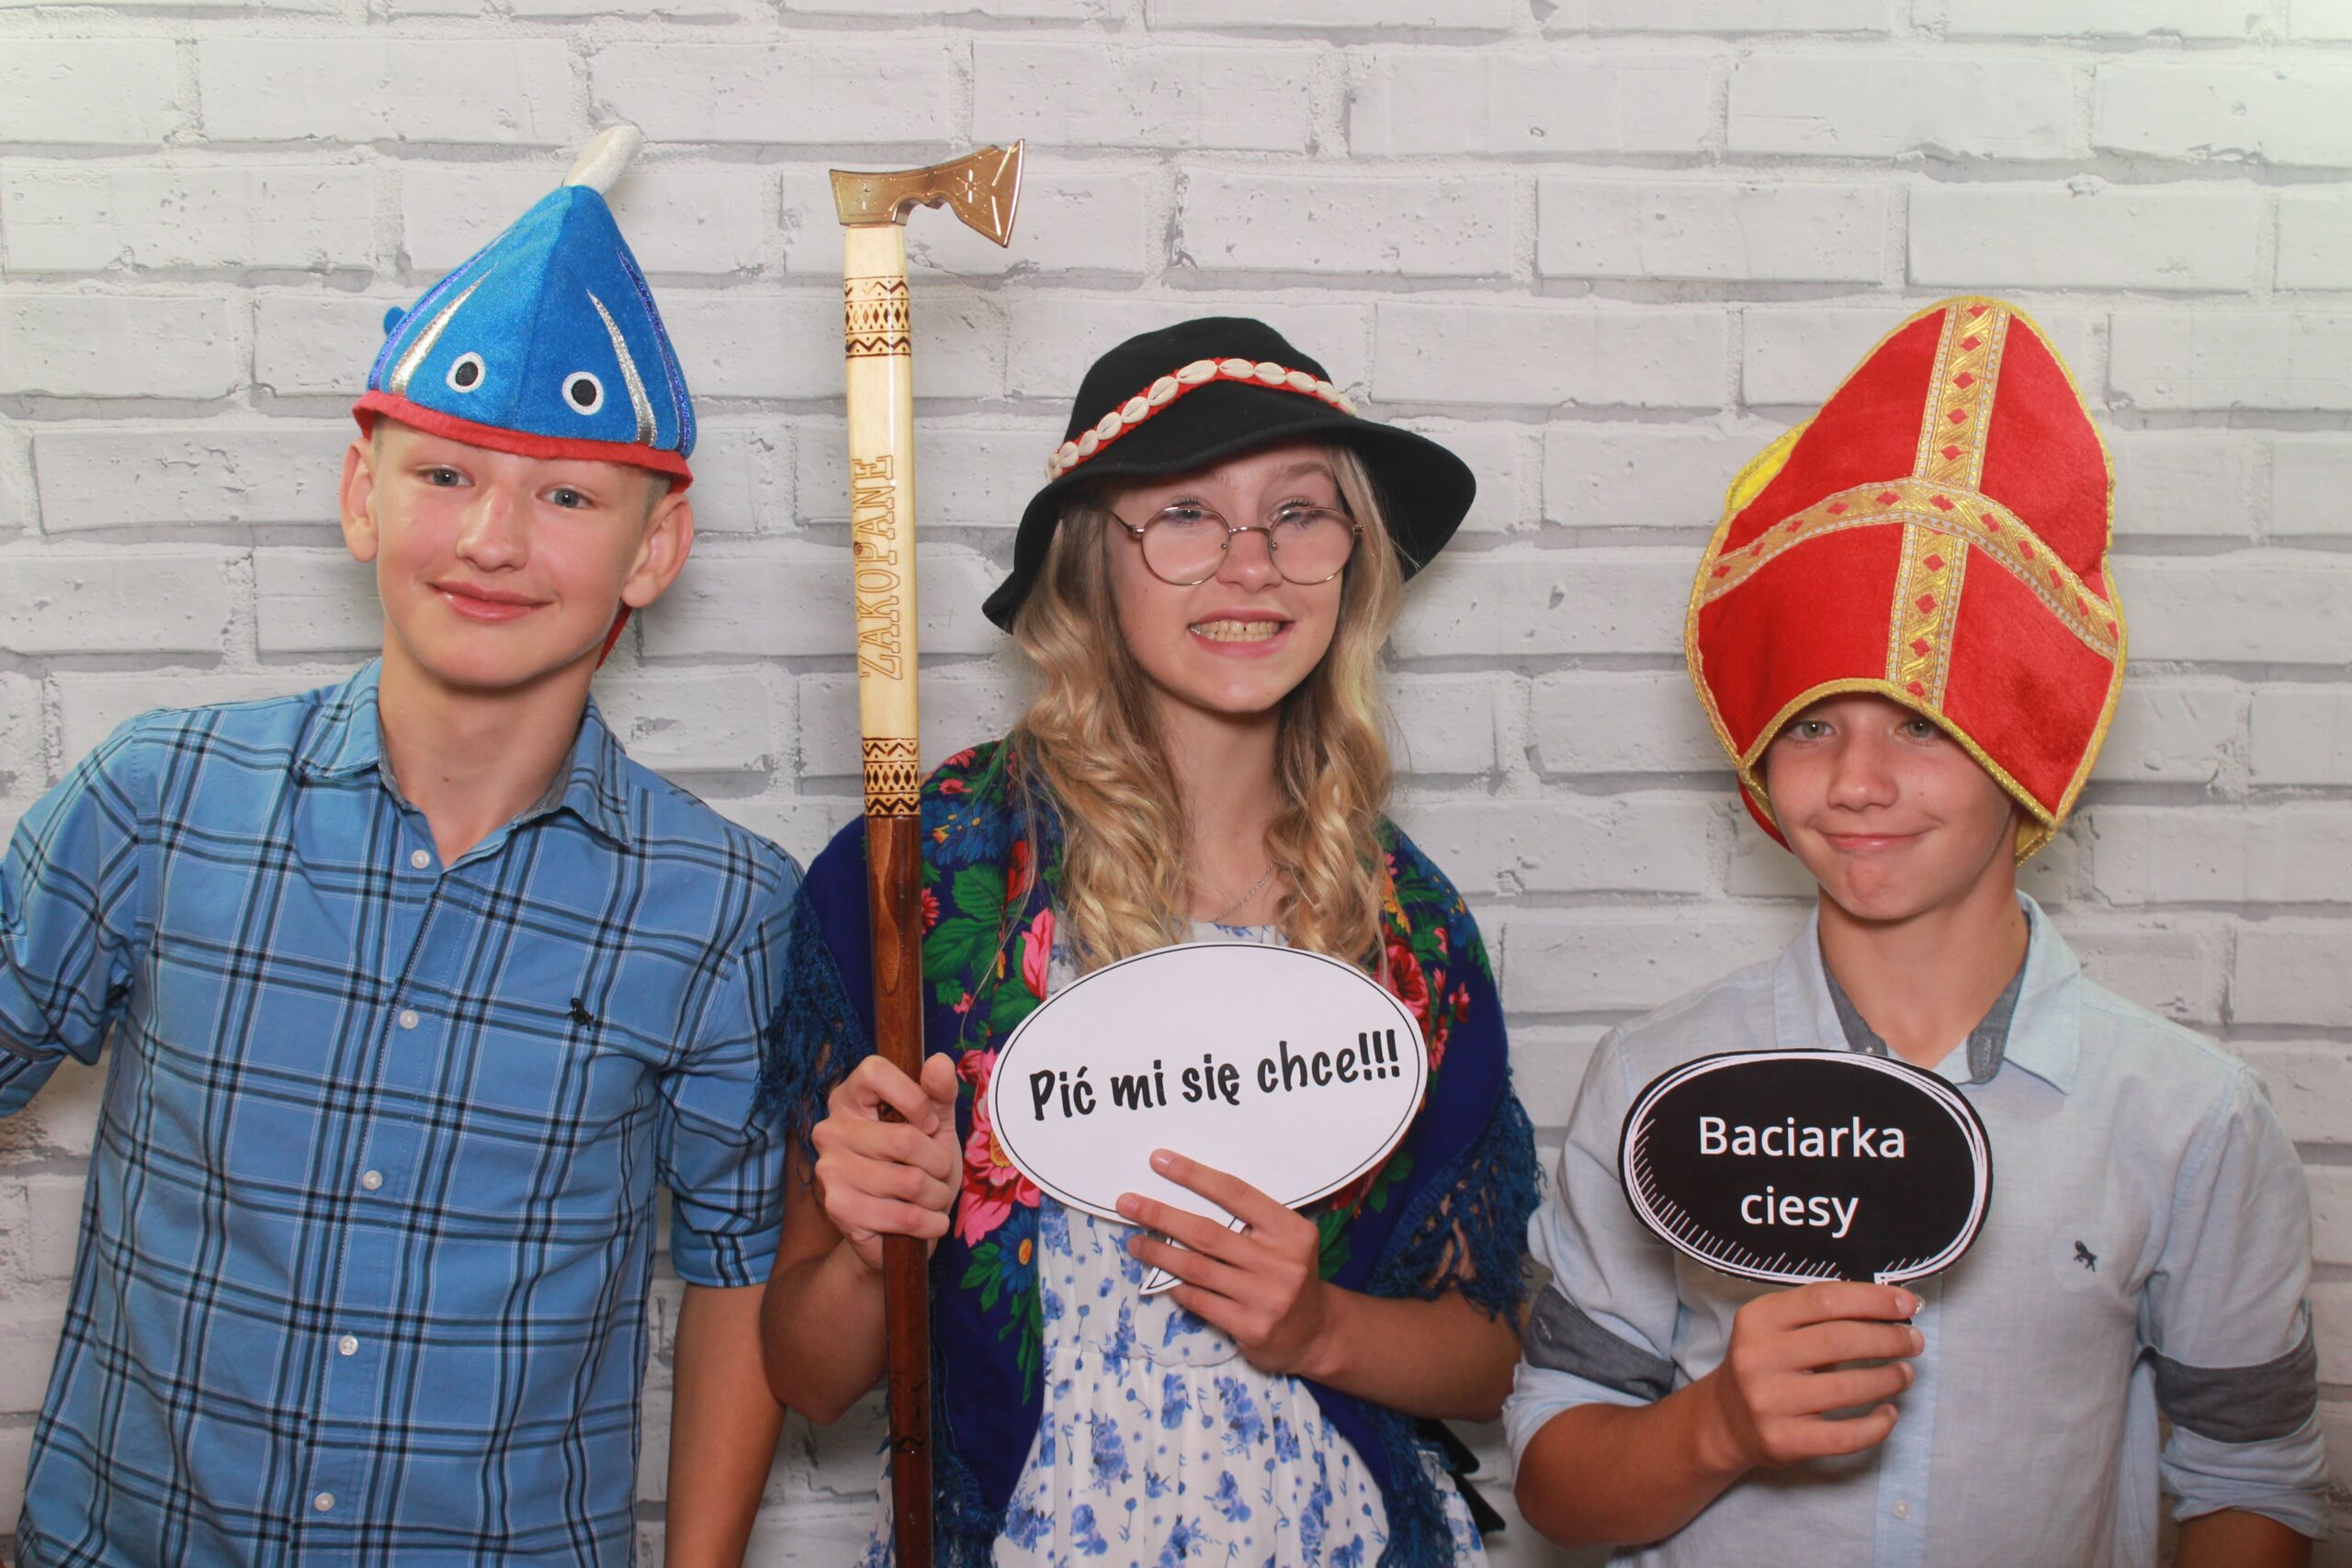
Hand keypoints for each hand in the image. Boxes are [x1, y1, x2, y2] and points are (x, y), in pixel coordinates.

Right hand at [810, 1053, 960, 1272]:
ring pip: (910, 1181)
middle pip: (906, 1139)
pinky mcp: (838, 1208)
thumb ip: (939, 1093)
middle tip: (937, 1172)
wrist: (899, 1228)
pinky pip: (903, 1215)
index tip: (929, 1123)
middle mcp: (830, 1129)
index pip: (875, 1072)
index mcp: (849, 1097)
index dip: (915, 1098)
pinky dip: (929, 1223)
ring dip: (937, 1196)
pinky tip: (926, 1221)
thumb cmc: (917, 1165)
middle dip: (939, 1163)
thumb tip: (939, 1061)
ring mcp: (829, 1169)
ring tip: (931, 1198)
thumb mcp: (935, 1124)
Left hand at [1118, 1149, 1331, 1378]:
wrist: (1316, 1332)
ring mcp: (1267, 1297)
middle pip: (1207, 1232)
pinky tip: (1160, 1277)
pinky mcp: (1251, 1327)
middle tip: (1127, 1203)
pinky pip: (1200, 1300)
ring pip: (1197, 1268)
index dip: (1194, 1175)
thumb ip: (1249, 1221)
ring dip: (1159, 1252)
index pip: (1236, 1193)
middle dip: (1161, 1215)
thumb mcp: (1284, 1240)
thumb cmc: (1288, 1274)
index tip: (1159, 1160)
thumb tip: (1185, 1195)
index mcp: (1291, 1230)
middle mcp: (1282, 1262)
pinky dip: (1176, 1286)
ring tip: (1134, 1242)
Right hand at [1696, 1281, 1922, 1474]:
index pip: (1824, 1299)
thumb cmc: (1767, 1364)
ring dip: (1889, 1379)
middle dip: (1888, 1339)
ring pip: (1848, 1388)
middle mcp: (1759, 1357)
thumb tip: (1890, 1307)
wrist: (1727, 1419)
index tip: (1907, 1303)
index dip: (1872, 1299)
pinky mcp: (1783, 1440)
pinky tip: (1889, 1413)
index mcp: (1758, 1319)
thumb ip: (1822, 1316)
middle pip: (1840, 1340)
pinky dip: (1878, 1425)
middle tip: (1913, 1341)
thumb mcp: (1778, 1328)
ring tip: (1905, 1373)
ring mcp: (1769, 1402)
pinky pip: (1846, 1435)